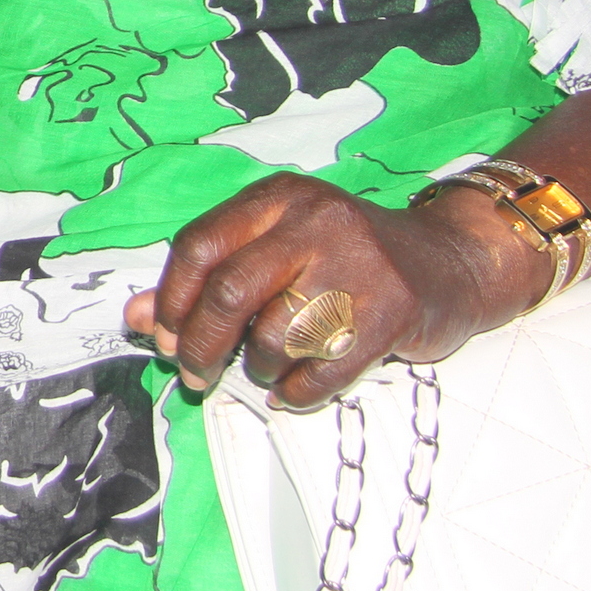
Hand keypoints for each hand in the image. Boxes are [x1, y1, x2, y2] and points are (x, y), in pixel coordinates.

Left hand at [125, 172, 536, 409]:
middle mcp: (315, 222)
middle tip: (194, 374)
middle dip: (201, 345)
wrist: (453, 262)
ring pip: (276, 335)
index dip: (172, 300)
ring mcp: (357, 264)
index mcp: (278, 199)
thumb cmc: (347, 260)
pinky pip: (323, 369)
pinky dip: (298, 390)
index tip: (163, 336)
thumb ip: (208, 279)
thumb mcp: (276, 251)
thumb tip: (138, 317)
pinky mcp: (391, 310)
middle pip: (229, 292)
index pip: (199, 246)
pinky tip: (296, 387)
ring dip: (260, 366)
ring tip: (269, 367)